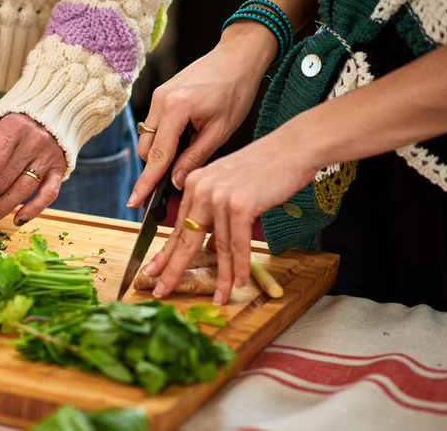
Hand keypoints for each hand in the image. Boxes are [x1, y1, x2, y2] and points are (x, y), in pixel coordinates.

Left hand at [0, 113, 67, 224]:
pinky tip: (18, 219)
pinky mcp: (60, 168)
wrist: (48, 113)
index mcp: (13, 127)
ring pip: (24, 189)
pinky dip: (33, 209)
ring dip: (3, 207)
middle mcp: (34, 141)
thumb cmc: (14, 125)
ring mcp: (49, 156)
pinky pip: (48, 194)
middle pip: (6, 178)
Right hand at [128, 25, 275, 207]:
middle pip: (145, 149)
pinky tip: (187, 135)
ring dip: (161, 152)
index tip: (135, 201)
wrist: (237, 57)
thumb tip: (174, 182)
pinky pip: (153, 125)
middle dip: (157, 167)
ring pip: (147, 138)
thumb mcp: (219, 131)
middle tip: (180, 175)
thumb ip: (194, 158)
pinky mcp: (159, 94)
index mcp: (176, 108)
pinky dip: (164, 137)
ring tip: (191, 146)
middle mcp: (159, 101)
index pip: (157, 155)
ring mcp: (157, 96)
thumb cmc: (234, 91)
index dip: (146, 182)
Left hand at [142, 127, 317, 304]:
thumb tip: (212, 247)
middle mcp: (202, 189)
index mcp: (195, 184)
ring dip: (221, 277)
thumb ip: (216, 215)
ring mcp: (219, 197)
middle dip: (174, 269)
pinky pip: (238, 244)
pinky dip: (240, 266)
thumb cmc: (267, 167)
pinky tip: (239, 282)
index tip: (153, 271)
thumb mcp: (231, 188)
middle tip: (162, 290)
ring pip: (218, 247)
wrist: (293, 148)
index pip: (176, 226)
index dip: (165, 253)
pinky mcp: (240, 205)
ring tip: (219, 297)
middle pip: (186, 239)